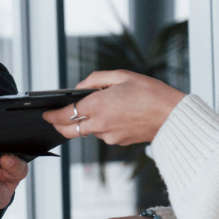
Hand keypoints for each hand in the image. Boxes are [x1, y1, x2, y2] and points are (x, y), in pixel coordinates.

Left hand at [43, 71, 185, 146]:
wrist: (174, 117)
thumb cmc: (151, 93)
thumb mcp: (122, 76)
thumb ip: (96, 80)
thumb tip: (81, 87)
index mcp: (98, 106)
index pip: (65, 114)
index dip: (52, 115)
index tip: (45, 112)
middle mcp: (100, 125)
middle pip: (69, 130)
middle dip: (58, 124)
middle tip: (54, 117)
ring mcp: (109, 136)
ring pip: (87, 131)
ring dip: (84, 122)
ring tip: (94, 107)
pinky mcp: (119, 142)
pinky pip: (103, 134)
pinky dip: (101, 125)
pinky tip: (112, 114)